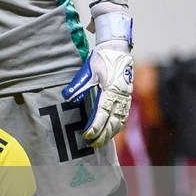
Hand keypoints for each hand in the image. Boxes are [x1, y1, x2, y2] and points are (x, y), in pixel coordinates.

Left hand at [63, 10, 133, 147]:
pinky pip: (124, 116)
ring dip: (111, 133)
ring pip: (120, 120)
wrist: (117, 50)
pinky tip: (111, 132)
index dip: (95, 127)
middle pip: (113, 121)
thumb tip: (68, 98)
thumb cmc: (100, 61)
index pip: (102, 114)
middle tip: (92, 144)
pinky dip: (118, 126)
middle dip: (103, 135)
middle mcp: (120, 96)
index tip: (86, 135)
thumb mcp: (87, 71)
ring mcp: (126, 98)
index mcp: (110, 90)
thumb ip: (78, 85)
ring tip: (100, 142)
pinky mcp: (127, 98)